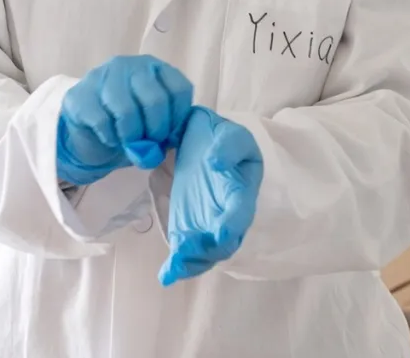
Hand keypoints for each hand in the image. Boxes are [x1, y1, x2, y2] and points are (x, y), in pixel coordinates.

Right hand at [57, 55, 193, 185]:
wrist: (91, 138)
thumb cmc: (131, 128)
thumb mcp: (157, 127)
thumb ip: (170, 129)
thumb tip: (169, 140)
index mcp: (153, 68)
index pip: (179, 89)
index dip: (178, 119)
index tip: (169, 133)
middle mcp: (128, 65)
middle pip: (155, 99)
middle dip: (155, 131)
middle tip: (149, 144)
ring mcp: (100, 76)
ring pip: (126, 110)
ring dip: (131, 135)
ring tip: (129, 143)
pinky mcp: (79, 95)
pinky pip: (101, 121)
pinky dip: (110, 138)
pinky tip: (110, 139)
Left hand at [160, 107, 262, 285]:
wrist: (200, 142)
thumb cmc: (219, 139)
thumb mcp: (230, 135)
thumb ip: (228, 146)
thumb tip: (216, 163)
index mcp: (242, 188)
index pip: (240, 209)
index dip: (232, 223)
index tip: (221, 234)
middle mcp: (227, 214)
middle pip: (224, 241)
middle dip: (208, 250)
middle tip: (187, 253)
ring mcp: (208, 224)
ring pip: (207, 251)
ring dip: (193, 261)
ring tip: (175, 267)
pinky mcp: (189, 227)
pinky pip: (187, 249)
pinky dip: (179, 264)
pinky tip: (167, 273)